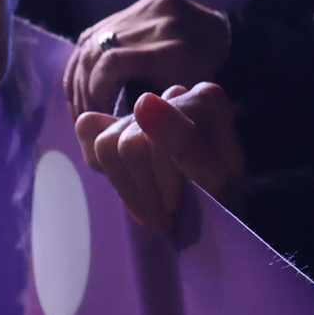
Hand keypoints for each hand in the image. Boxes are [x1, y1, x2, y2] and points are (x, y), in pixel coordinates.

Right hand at [67, 0, 231, 116]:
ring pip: (93, 38)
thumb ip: (146, 113)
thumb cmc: (211, 85)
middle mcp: (159, 21)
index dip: (95, 92)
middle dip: (82, 86)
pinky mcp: (145, 2)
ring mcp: (150, 7)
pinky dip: (86, 56)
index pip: (112, 63)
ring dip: (78, 72)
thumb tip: (103, 125)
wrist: (233, 42)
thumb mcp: (183, 106)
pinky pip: (100, 28)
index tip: (97, 117)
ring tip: (80, 99)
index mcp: (173, 50)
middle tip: (83, 113)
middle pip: (97, 49)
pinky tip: (84, 78)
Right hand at [74, 85, 243, 233]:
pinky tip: (133, 187)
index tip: (176, 209)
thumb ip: (185, 143)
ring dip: (128, 189)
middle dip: (144, 190)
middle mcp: (175, 94)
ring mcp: (145, 107)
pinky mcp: (118, 120)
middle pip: (129, 143)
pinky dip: (106, 169)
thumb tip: (144, 102)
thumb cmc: (225, 200)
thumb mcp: (218, 183)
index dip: (162, 180)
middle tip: (165, 220)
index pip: (159, 138)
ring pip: (107, 144)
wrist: (216, 214)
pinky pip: (88, 133)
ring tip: (154, 214)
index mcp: (206, 99)